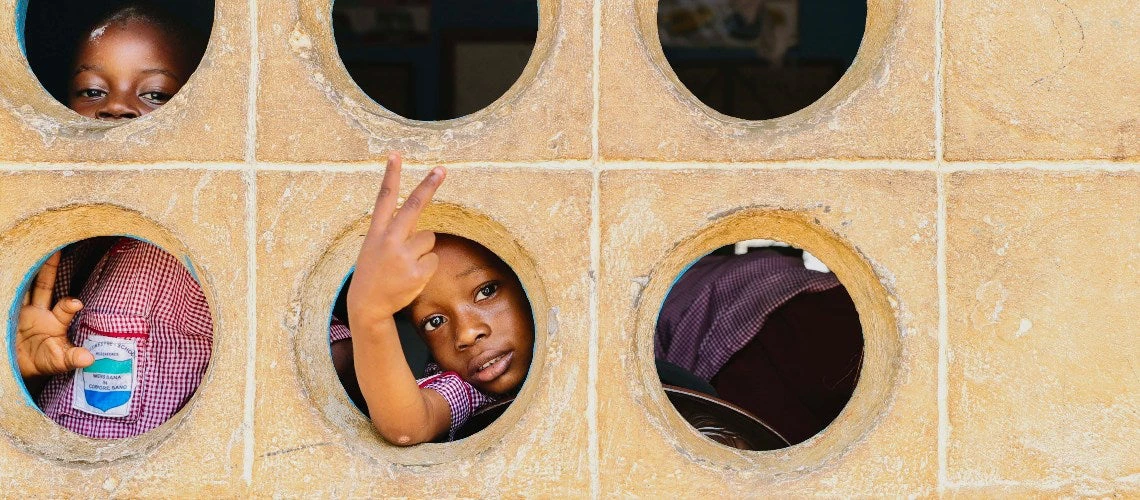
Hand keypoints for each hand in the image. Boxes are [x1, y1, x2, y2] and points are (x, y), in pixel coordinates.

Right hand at [15, 251, 92, 377]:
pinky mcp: (6, 311)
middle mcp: (40, 310)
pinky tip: (6, 271)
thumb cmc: (44, 360)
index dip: (69, 304)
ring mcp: (21, 310)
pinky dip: (6, 285)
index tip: (75, 303)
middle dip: (49, 269)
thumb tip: (90, 359)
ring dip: (24, 272)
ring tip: (24, 253)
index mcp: (56, 320)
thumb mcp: (58, 360)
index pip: (65, 308)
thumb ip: (72, 357)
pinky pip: (6, 296)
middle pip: (43, 285)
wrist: (19, 364)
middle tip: (55, 251)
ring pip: (23, 287)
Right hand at [348, 153, 446, 328]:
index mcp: (377, 232)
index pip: (384, 198)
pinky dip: (427, 268)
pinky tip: (411, 276)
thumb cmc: (374, 273)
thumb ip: (394, 232)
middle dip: (428, 186)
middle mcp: (389, 240)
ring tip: (405, 265)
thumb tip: (420, 225)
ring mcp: (403, 256)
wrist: (368, 305)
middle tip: (442, 169)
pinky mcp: (416, 272)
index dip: (391, 175)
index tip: (396, 155)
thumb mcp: (374, 248)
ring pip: (429, 239)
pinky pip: (433, 260)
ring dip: (423, 250)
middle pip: (413, 206)